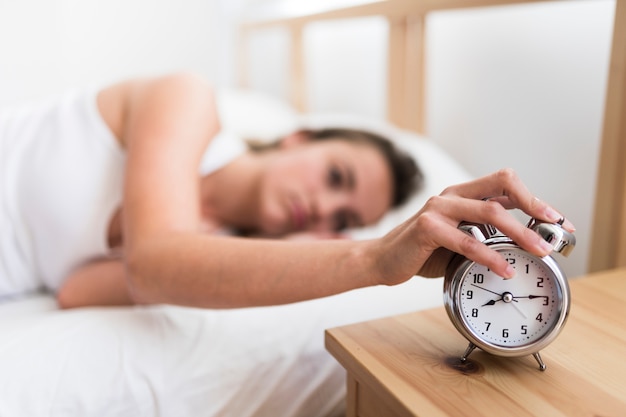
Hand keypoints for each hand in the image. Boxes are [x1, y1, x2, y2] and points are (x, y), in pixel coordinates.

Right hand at [372, 169, 574, 283]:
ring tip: (536, 252)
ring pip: (489, 213)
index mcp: (461, 194)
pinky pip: (466, 240)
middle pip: (502, 191)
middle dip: (534, 212)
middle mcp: (450, 195)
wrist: (382, 261)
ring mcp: (437, 208)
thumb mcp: (460, 240)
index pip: (505, 183)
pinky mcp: (426, 227)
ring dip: (519, 234)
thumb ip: (485, 235)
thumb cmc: (422, 252)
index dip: (534, 199)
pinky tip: (502, 268)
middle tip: (552, 237)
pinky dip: (489, 256)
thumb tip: (526, 242)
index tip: (557, 221)